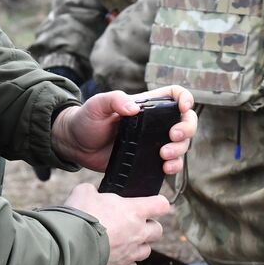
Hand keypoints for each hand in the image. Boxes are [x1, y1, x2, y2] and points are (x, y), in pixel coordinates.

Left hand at [52, 86, 198, 174]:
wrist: (77, 146)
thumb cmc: (86, 119)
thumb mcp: (97, 105)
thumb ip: (114, 100)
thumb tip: (134, 108)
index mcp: (147, 105)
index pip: (175, 95)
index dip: (185, 99)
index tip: (183, 108)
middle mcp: (155, 123)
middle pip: (186, 122)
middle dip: (186, 129)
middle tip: (172, 136)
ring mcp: (153, 142)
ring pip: (181, 144)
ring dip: (180, 150)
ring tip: (163, 156)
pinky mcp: (148, 160)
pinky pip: (170, 163)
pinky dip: (174, 166)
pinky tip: (165, 169)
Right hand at [65, 183, 169, 264]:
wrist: (72, 244)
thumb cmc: (81, 216)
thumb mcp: (84, 192)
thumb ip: (94, 192)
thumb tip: (92, 194)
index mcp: (135, 211)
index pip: (161, 205)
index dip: (157, 203)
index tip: (151, 204)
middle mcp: (138, 232)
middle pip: (158, 230)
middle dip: (149, 226)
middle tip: (134, 223)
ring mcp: (131, 252)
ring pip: (147, 250)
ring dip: (139, 246)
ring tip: (125, 241)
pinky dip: (127, 264)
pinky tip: (117, 258)